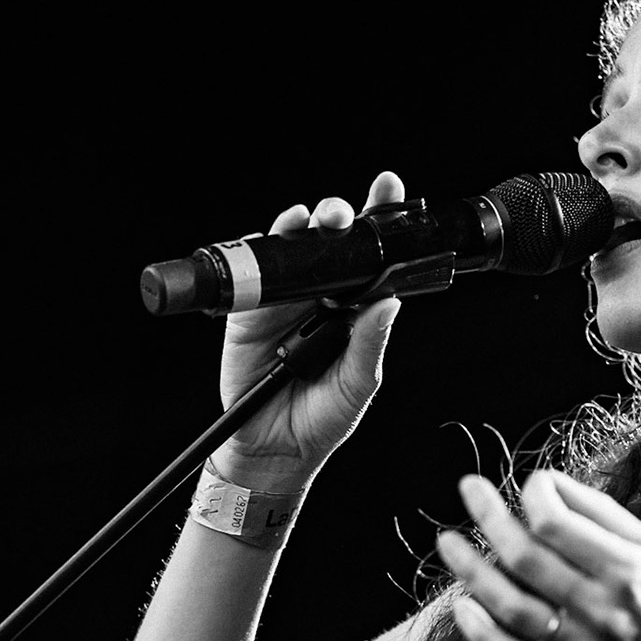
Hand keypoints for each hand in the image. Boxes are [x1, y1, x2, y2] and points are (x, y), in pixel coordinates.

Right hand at [213, 172, 405, 489]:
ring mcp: (285, 300)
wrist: (274, 449)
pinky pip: (254, 272)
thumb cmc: (322, 418)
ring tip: (316, 221)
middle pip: (330, 242)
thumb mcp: (358, 383)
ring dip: (302, 226)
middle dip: (339, 216)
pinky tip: (277, 238)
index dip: (379, 221)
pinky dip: (263, 250)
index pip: (370, 257)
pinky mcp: (250, 311)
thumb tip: (390, 303)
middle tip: (345, 214)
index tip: (389, 190)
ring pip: (293, 248)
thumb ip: (370, 343)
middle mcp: (320, 296)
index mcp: (353, 308)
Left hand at [436, 470, 640, 640]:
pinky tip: (462, 605)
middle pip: (524, 558)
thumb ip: (606, 517)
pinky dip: (482, 633)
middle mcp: (603, 610)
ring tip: (448, 542)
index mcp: (630, 570)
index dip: (533, 493)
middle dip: (489, 517)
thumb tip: (552, 484)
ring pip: (510, 607)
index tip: (532, 483)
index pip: (556, 522)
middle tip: (468, 489)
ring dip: (471, 571)